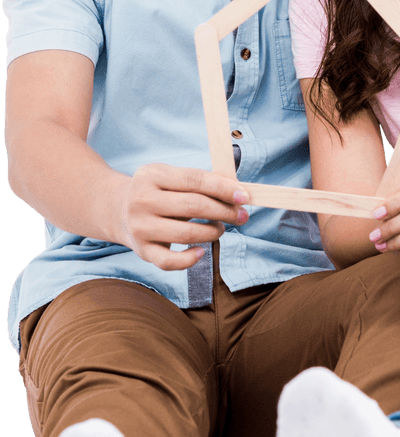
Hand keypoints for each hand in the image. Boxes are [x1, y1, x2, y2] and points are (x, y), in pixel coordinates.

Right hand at [118, 163, 249, 270]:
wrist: (118, 210)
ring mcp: (140, 227)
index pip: (195, 180)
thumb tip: (238, 190)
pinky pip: (169, 261)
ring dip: (212, 232)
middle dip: (224, 212)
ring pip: (186, 234)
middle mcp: (142, 200)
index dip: (222, 188)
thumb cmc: (158, 192)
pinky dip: (189, 259)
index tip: (244, 196)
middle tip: (241, 215)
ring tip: (220, 228)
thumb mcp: (172, 177)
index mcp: (152, 175)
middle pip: (193, 206)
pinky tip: (201, 252)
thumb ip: (203, 181)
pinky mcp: (141, 250)